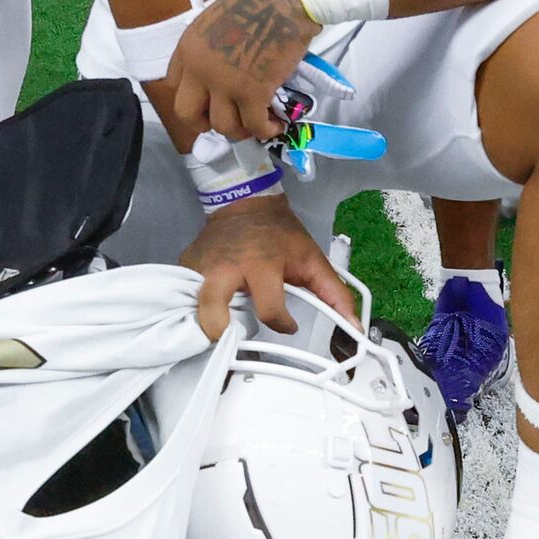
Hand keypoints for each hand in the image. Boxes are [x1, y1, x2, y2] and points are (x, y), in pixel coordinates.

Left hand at [168, 0, 316, 144]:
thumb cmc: (258, 2)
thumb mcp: (216, 21)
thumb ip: (210, 49)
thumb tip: (223, 74)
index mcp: (188, 48)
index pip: (174, 85)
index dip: (193, 96)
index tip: (209, 100)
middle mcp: (199, 69)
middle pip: (187, 114)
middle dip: (205, 123)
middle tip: (226, 120)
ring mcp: (225, 83)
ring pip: (222, 126)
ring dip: (240, 129)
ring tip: (255, 123)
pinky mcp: (253, 93)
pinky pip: (254, 125)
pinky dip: (266, 130)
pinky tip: (275, 124)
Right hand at [181, 193, 355, 337]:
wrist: (246, 201)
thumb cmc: (280, 234)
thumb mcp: (312, 259)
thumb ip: (334, 294)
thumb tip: (354, 329)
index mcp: (262, 264)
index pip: (269, 310)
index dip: (282, 324)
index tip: (288, 324)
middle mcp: (228, 266)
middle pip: (212, 311)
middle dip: (219, 332)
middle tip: (233, 336)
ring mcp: (202, 265)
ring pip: (191, 306)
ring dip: (203, 322)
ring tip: (219, 326)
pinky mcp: (187, 264)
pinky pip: (184, 294)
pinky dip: (193, 306)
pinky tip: (207, 307)